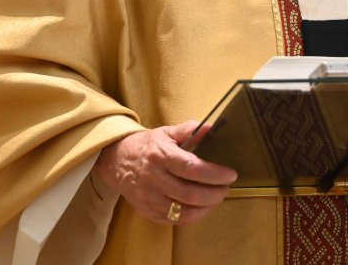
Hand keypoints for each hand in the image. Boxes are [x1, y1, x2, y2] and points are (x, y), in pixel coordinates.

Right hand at [92, 119, 236, 224]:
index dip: (213, 174)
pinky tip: (202, 208)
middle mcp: (153, 178)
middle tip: (226, 188)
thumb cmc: (147, 146)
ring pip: (182, 211)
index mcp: (160, 155)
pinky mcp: (146, 211)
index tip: (230, 174)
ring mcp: (148, 197)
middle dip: (214, 194)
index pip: (191, 168)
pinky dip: (192, 216)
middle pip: (189, 193)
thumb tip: (211, 127)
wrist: (117, 161)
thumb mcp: (166, 132)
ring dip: (206, 207)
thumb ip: (189, 130)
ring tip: (217, 198)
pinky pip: (173, 220)